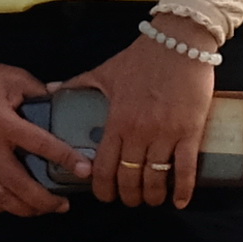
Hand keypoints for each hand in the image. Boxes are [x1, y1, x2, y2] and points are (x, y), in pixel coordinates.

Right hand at [0, 38, 79, 217]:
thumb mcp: (12, 77)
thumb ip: (38, 92)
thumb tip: (62, 104)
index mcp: (1, 121)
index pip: (41, 145)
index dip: (66, 159)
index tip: (85, 170)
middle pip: (19, 184)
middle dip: (45, 200)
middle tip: (63, 204)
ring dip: (24, 208)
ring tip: (42, 209)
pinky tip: (11, 204)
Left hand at [70, 29, 222, 209]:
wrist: (180, 40)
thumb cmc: (142, 57)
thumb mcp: (105, 71)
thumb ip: (78, 84)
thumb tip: (52, 90)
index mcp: (116, 121)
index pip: (103, 166)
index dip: (102, 188)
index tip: (104, 195)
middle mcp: (139, 132)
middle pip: (129, 178)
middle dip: (128, 196)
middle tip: (129, 200)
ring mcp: (166, 133)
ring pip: (155, 178)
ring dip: (152, 196)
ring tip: (152, 200)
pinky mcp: (190, 130)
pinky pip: (186, 168)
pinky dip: (183, 190)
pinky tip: (179, 201)